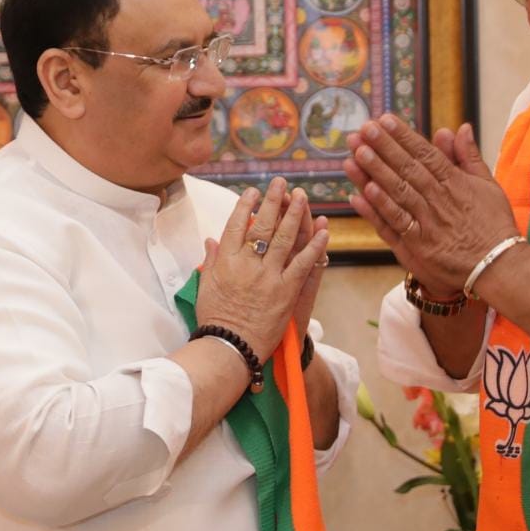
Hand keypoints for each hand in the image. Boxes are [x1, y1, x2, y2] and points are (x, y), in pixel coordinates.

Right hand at [196, 177, 329, 357]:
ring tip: (301, 195)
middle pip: (261, 225)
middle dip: (272, 201)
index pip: (236, 226)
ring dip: (294, 214)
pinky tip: (324, 229)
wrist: (230, 348)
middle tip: (281, 182)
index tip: (253, 191)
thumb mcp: (206, 287)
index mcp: (226, 262)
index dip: (245, 206)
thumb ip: (211, 261)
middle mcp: (247, 264)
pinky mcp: (286, 290)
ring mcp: (268, 276)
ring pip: (283, 238)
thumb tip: (211, 239)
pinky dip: (315, 246)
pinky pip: (304, 263)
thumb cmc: (215, 319)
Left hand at [342, 114, 519, 294]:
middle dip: (384, 147)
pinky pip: (395, 224)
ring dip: (375, 172)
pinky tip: (362, 193)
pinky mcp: (419, 246)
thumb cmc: (494, 225)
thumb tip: (460, 127)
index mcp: (455, 182)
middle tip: (363, 129)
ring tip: (357, 153)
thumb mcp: (488, 185)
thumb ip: (469, 156)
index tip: (385, 120)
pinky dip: (378, 209)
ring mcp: (427, 223)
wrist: (499, 266)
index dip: (403, 136)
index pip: (425, 154)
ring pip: (398, 192)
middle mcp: (439, 199)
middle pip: (407, 169)